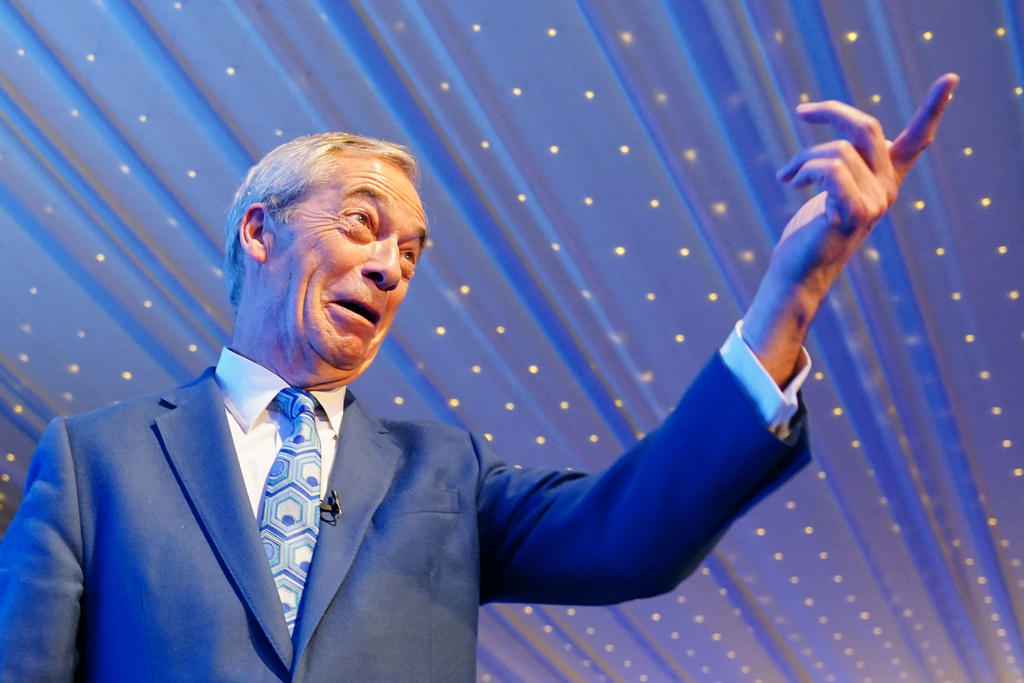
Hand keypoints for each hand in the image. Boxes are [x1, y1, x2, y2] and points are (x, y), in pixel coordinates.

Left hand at [742, 73, 959, 384]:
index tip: (951, 78)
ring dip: (802, 158)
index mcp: (885, 180)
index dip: (933, 108)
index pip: (916, 141)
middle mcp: (886, 189)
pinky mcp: (853, 212)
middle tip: (802, 111)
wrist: (797, 272)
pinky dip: (803, 169)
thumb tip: (836, 143)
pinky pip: (829, 169)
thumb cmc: (809, 232)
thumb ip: (843, 165)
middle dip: (830, 111)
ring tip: (788, 176)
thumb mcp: (831, 192)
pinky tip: (789, 182)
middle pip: (866, 127)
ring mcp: (874, 202)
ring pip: (836, 150)